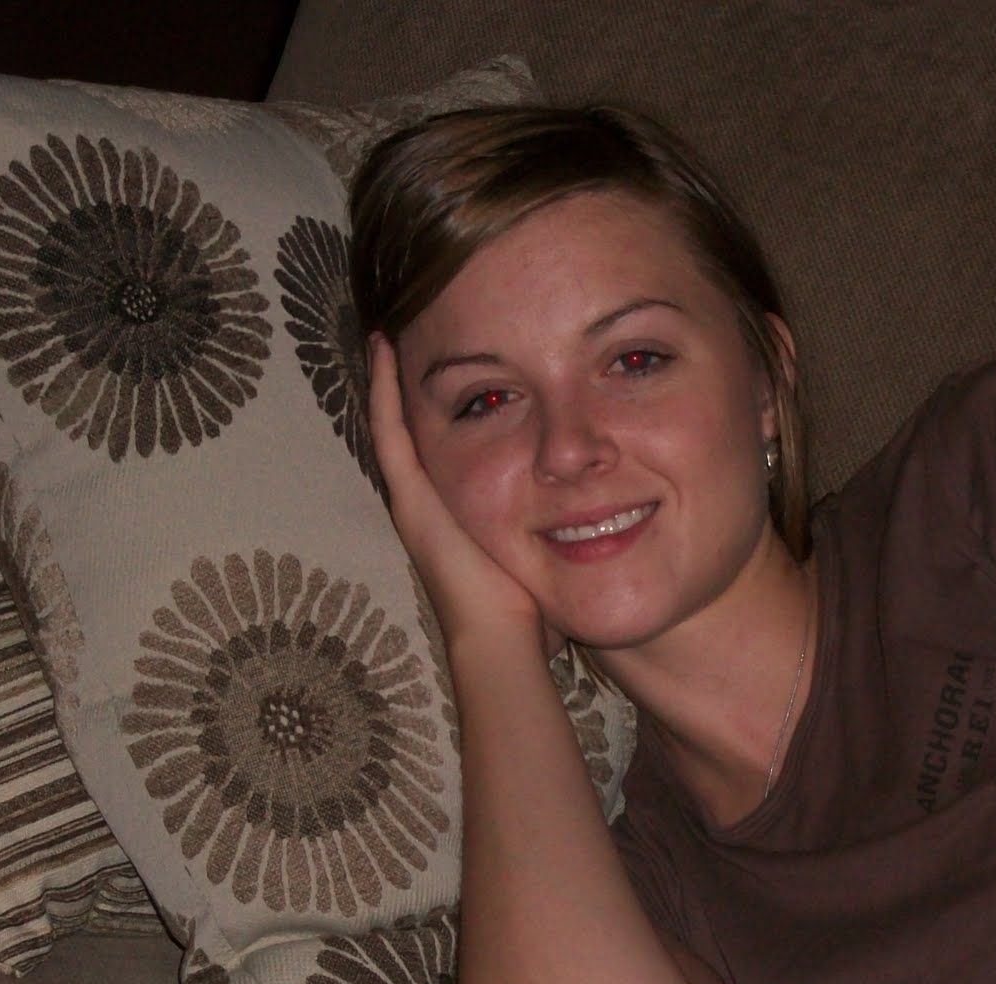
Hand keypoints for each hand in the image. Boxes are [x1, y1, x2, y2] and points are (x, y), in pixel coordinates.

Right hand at [366, 333, 548, 653]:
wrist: (503, 642)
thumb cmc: (532, 616)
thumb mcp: (547, 558)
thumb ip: (566, 536)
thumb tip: (610, 522)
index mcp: (460, 517)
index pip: (450, 453)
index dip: (449, 412)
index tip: (454, 371)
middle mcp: (430, 506)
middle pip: (417, 432)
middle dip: (415, 387)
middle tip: (407, 334)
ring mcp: (416, 501)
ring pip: (395, 425)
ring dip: (391, 379)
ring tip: (387, 330)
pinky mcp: (413, 501)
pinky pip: (392, 433)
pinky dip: (386, 391)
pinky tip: (384, 348)